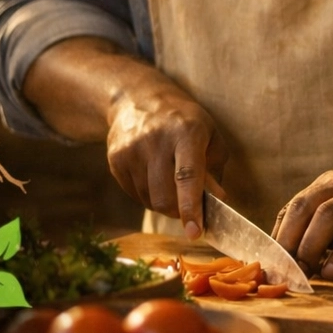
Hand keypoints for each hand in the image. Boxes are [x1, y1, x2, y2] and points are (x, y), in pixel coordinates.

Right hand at [104, 75, 227, 239]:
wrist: (137, 100)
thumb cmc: (185, 122)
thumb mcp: (209, 136)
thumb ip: (214, 170)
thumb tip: (217, 203)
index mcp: (186, 133)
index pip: (187, 176)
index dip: (191, 206)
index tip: (195, 232)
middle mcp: (156, 141)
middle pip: (164, 196)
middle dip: (179, 211)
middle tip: (189, 208)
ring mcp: (131, 150)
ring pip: (149, 200)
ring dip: (163, 202)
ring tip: (170, 180)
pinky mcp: (115, 159)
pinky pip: (134, 193)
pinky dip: (148, 194)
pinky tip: (152, 174)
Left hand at [272, 168, 332, 280]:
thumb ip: (325, 225)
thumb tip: (291, 259)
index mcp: (331, 182)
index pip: (294, 207)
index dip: (278, 237)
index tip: (270, 266)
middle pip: (305, 207)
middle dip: (288, 242)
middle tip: (283, 272)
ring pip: (328, 215)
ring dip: (310, 246)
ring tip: (304, 273)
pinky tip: (332, 272)